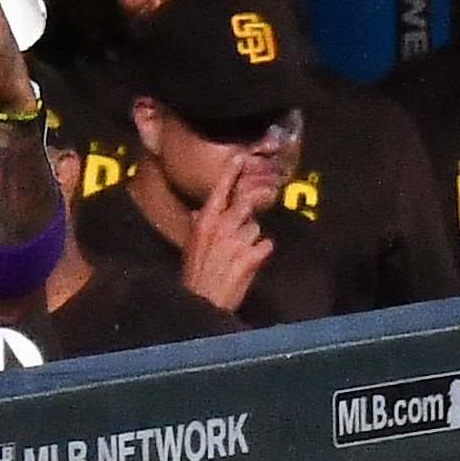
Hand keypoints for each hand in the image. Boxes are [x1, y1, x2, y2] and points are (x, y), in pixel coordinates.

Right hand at [178, 153, 277, 312]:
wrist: (202, 303)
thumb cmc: (195, 276)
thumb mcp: (192, 246)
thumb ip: (199, 226)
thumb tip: (200, 211)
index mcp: (204, 223)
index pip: (219, 190)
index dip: (231, 172)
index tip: (241, 156)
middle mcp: (221, 228)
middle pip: (246, 202)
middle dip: (257, 199)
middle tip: (266, 195)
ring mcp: (236, 242)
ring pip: (256, 227)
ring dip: (252, 238)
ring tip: (241, 254)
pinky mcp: (251, 258)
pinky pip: (266, 245)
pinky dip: (262, 252)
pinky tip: (252, 262)